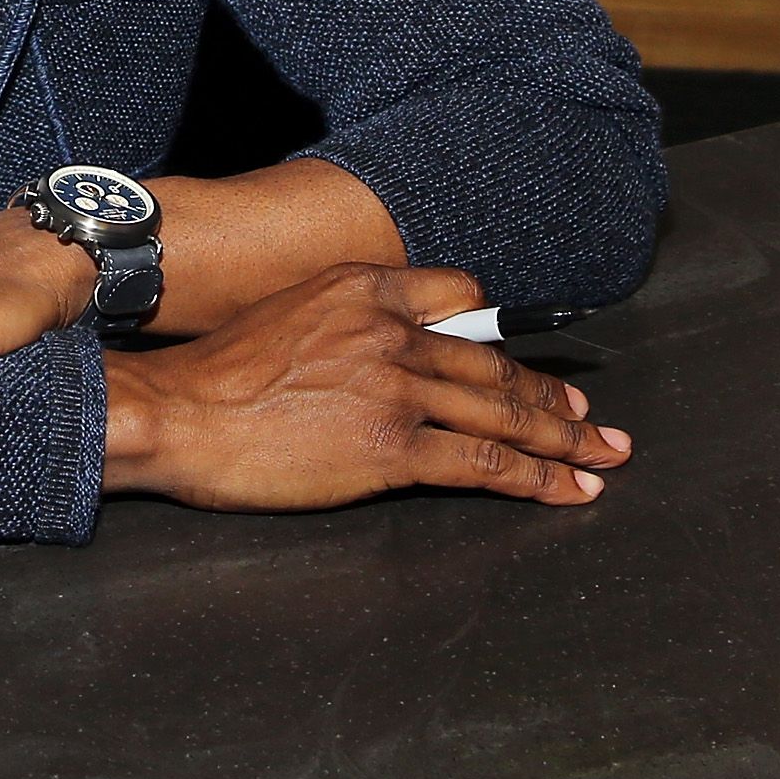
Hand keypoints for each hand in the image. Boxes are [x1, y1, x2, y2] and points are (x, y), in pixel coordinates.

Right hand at [105, 264, 631, 508]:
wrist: (178, 413)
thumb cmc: (217, 376)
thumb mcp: (289, 313)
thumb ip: (345, 321)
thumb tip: (384, 353)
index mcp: (362, 287)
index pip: (460, 295)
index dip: (500, 333)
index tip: (523, 356)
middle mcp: (389, 330)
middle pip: (494, 363)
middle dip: (552, 397)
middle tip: (591, 420)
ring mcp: (395, 388)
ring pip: (502, 412)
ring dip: (563, 439)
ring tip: (601, 455)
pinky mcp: (392, 447)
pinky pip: (483, 462)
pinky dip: (536, 479)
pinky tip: (568, 491)